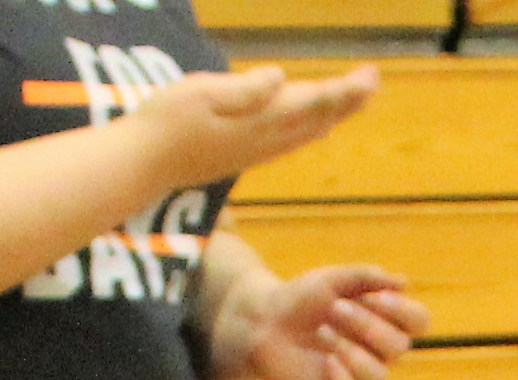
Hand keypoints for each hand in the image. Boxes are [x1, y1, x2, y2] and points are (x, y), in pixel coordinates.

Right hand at [130, 64, 379, 195]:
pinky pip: (292, 141)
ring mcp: (257, 150)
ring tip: (355, 98)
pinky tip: (317, 126)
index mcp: (260, 120)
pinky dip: (312, 128)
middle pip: (320, 119)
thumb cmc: (165, 122)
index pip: (315, 103)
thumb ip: (243, 90)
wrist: (144, 166)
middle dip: (349, 100)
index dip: (345, 90)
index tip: (371, 76)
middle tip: (373, 80)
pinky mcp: (246, 155)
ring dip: (334, 113)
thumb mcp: (200, 93)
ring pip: (309, 131)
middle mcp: (266, 139)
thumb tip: (280, 79)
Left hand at [224, 260, 421, 379]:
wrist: (263, 320)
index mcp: (384, 321)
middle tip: (335, 308)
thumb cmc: (302, 298)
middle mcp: (378, 351)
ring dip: (352, 351)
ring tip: (322, 332)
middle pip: (399, 347)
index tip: (375, 296)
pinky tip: (327, 362)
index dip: (403, 311)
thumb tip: (403, 282)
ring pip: (378, 376)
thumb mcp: (332, 279)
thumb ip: (366, 277)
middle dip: (368, 325)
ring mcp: (358, 375)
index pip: (417, 321)